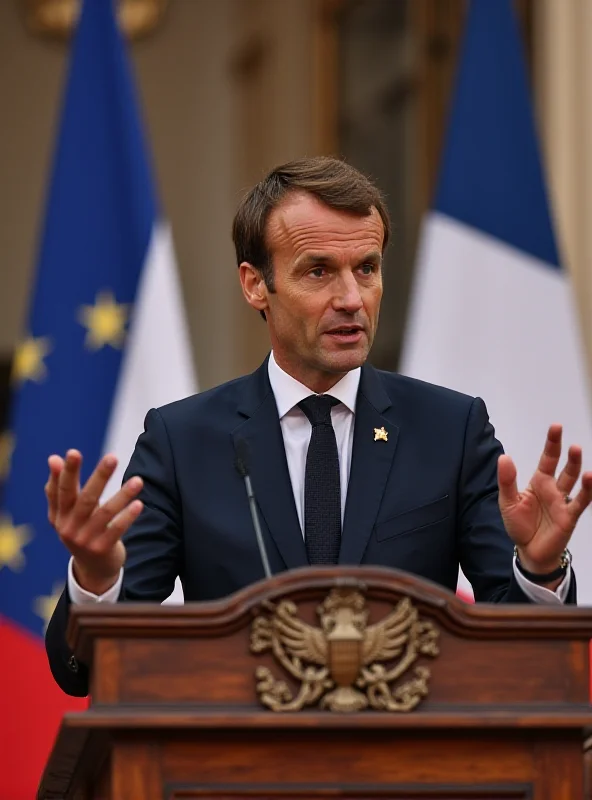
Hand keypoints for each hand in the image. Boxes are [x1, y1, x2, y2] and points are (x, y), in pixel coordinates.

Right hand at [45, 449, 143, 594]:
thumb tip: (54, 458)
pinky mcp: (102, 549)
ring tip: (139, 481)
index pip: (62, 490)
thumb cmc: (80, 530)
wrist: (92, 569)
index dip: (67, 472)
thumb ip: (58, 487)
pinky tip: (138, 504)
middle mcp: (69, 527)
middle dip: (100, 476)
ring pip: (105, 513)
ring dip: (123, 495)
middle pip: (86, 498)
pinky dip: (127, 516)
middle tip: (112, 457)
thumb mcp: (65, 513)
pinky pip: (117, 529)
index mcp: (59, 515)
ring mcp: (86, 540)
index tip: (73, 452)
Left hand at [498, 424, 591, 578]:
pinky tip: (591, 477)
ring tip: (576, 450)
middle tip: (565, 435)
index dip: (552, 443)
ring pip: (572, 480)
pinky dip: (587, 490)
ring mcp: (563, 501)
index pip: (547, 459)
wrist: (529, 551)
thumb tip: (505, 457)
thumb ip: (507, 481)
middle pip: (562, 466)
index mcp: (538, 482)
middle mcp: (553, 488)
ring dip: (575, 465)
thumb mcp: (508, 502)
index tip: (556, 427)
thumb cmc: (519, 525)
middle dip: (564, 451)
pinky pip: (580, 501)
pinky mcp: (569, 515)